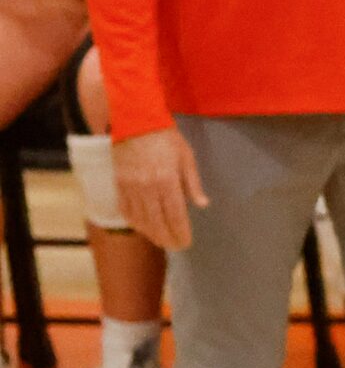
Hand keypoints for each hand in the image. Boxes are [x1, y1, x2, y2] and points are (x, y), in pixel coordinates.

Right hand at [113, 127, 207, 251]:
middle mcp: (147, 187)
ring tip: (161, 241)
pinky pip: (125, 208)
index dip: (180, 231)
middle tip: (176, 246)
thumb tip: (202, 204)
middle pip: (157, 221)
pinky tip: (142, 227)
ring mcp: (130, 186)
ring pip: (140, 218)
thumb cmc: (166, 138)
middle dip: (167, 237)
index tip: (186, 242)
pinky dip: (134, 221)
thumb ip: (193, 183)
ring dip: (151, 233)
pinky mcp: (118, 183)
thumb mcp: (186, 157)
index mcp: (167, 180)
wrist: (135, 121)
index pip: (175, 214)